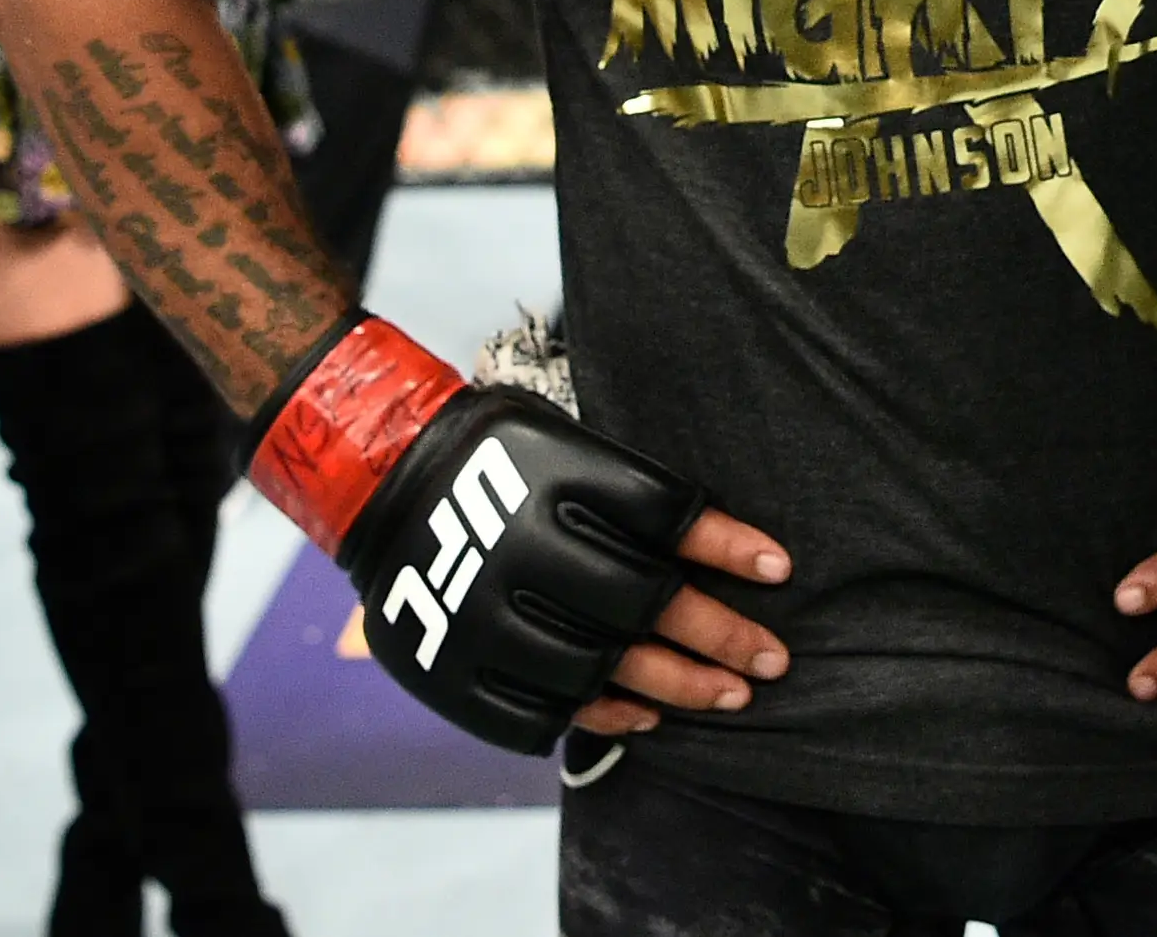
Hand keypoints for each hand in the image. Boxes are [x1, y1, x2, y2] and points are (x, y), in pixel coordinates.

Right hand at [252, 314, 791, 758]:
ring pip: (601, 668)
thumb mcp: (563, 439)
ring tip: (727, 696)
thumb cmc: (496, 453)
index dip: (727, 546)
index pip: (664, 517)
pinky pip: (539, 711)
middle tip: (772, 662)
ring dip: (676, 687)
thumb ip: (631, 489)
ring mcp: (480, 614)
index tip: (779, 570)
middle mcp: (520, 547)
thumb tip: (723, 545)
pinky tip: (643, 716)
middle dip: (721, 636)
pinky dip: (600, 717)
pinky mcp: (450, 668)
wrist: (376, 479)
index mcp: (552, 479)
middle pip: (644, 604)